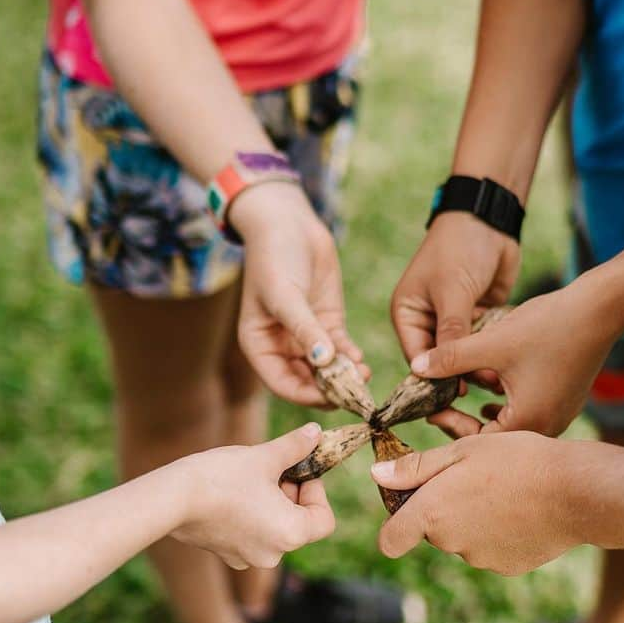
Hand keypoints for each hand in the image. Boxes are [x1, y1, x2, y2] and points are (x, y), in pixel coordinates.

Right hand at [172, 424, 335, 569]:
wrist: (172, 498)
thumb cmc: (223, 477)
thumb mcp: (266, 456)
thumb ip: (296, 447)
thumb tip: (316, 432)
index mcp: (291, 535)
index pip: (324, 519)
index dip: (316, 491)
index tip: (298, 470)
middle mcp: (273, 555)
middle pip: (299, 523)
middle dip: (291, 494)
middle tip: (274, 468)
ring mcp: (248, 557)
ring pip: (275, 528)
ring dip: (272, 503)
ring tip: (253, 478)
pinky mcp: (227, 554)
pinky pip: (252, 534)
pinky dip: (252, 515)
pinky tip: (233, 493)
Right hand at [232, 182, 365, 405]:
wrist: (288, 224)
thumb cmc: (274, 258)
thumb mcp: (286, 295)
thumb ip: (304, 330)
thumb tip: (323, 362)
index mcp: (260, 346)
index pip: (282, 384)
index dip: (306, 395)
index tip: (331, 398)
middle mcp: (281, 347)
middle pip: (307, 382)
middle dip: (331, 389)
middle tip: (355, 393)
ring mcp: (307, 337)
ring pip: (327, 369)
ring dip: (345, 376)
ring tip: (364, 375)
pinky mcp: (327, 323)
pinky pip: (341, 350)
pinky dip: (351, 358)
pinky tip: (361, 361)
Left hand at [372, 432, 590, 575]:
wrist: (575, 492)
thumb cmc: (516, 460)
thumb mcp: (461, 451)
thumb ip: (415, 467)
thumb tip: (376, 474)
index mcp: (432, 514)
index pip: (390, 540)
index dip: (395, 524)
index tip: (409, 504)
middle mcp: (450, 544)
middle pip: (432, 531)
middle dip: (442, 508)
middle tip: (473, 476)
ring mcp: (480, 560)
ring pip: (463, 538)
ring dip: (472, 519)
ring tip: (503, 489)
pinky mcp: (508, 567)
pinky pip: (492, 549)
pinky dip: (499, 532)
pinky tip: (521, 509)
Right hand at [391, 213, 518, 429]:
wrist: (489, 220)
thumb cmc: (460, 248)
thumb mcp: (452, 291)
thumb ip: (449, 332)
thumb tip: (437, 371)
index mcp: (408, 313)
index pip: (417, 357)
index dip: (433, 379)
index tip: (453, 399)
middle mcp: (428, 320)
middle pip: (441, 361)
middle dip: (460, 375)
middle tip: (480, 394)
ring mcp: (454, 319)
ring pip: (465, 355)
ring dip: (480, 367)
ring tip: (499, 384)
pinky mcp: (478, 317)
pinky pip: (484, 343)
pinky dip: (494, 353)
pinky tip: (509, 368)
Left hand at [407, 270, 623, 437]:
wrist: (600, 310)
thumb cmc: (547, 327)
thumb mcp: (490, 343)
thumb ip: (450, 358)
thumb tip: (415, 369)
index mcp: (527, 423)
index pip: (477, 443)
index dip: (449, 425)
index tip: (430, 410)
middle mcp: (547, 429)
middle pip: (494, 440)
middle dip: (465, 421)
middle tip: (441, 406)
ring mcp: (560, 417)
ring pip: (511, 426)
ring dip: (485, 413)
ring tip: (464, 394)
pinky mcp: (566, 402)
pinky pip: (529, 414)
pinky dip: (506, 406)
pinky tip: (493, 389)